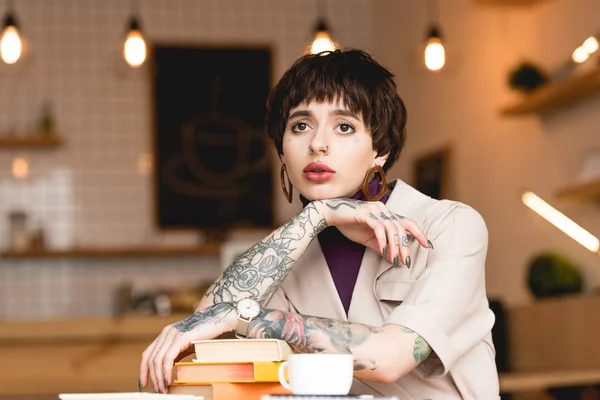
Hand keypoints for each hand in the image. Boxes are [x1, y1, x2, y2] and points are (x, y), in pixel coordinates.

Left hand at [139, 302, 235, 392]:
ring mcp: (172, 334)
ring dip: (158, 378)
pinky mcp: (180, 338)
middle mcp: (166, 333)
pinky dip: (165, 372)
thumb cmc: (205, 334)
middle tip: (158, 391)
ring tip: (163, 390)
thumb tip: (165, 370)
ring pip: (157, 360)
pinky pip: (167, 358)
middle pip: (150, 359)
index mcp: (165, 334)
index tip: (143, 384)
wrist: (219, 320)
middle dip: (152, 377)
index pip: (147, 354)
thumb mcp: (186, 346)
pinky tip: (168, 381)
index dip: (143, 370)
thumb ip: (175, 354)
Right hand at [313, 199, 430, 266]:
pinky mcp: (366, 214)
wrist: (330, 214)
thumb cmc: (349, 224)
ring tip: (395, 259)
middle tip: (406, 261)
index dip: (419, 233)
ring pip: (392, 228)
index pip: (407, 222)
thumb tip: (393, 259)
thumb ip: (382, 247)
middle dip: (405, 246)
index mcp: (386, 214)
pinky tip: (383, 251)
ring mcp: (375, 211)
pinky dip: (383, 240)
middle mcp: (384, 210)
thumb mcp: (369, 239)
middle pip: (402, 227)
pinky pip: (379, 227)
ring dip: (395, 246)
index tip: (427, 245)